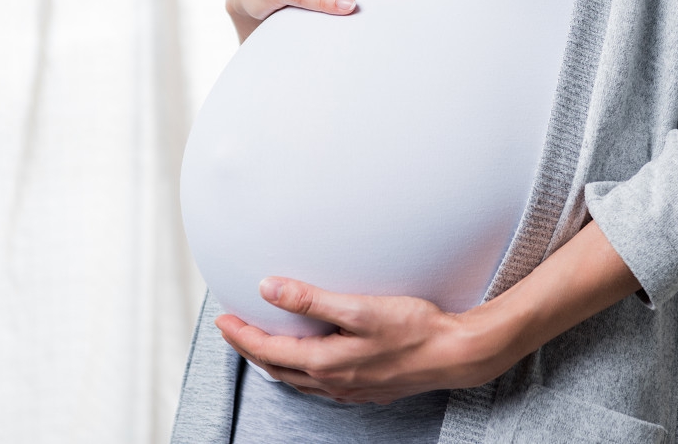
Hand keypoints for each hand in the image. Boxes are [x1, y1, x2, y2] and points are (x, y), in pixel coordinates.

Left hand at [215, 278, 508, 404]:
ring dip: (275, 361)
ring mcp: (350, 388)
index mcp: (325, 363)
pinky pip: (320, 382)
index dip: (241, 336)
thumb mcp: (358, 308)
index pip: (268, 352)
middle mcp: (333, 381)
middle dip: (251, 349)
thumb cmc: (413, 328)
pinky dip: (301, 369)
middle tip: (234, 329)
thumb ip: (310, 299)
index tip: (222, 320)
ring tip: (263, 342)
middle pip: (278, 368)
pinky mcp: (367, 387)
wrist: (455, 353)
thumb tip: (268, 288)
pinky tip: (309, 358)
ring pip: (298, 379)